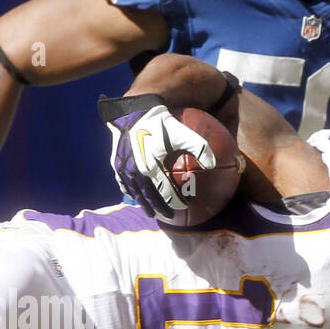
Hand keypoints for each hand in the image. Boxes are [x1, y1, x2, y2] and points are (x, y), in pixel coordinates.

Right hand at [96, 94, 215, 216]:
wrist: (132, 111)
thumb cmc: (161, 122)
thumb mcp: (183, 133)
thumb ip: (199, 148)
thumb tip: (213, 164)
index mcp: (151, 168)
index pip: (165, 192)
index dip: (175, 202)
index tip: (184, 207)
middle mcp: (135, 172)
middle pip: (149, 197)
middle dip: (159, 209)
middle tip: (169, 217)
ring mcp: (123, 169)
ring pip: (135, 193)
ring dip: (143, 203)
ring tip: (150, 211)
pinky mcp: (116, 164)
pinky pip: (123, 183)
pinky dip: (131, 191)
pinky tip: (136, 195)